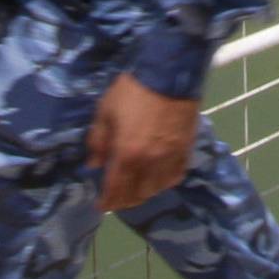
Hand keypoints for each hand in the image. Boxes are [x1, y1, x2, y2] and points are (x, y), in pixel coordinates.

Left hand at [87, 73, 199, 211]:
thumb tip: (93, 164)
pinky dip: (164, 181)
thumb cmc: (132, 90)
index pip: (114, 189)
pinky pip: (175, 176)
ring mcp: (169, 157)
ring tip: (137, 188)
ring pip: (156, 189)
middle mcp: (149, 162)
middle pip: (136, 195)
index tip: (101, 205)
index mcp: (126, 154)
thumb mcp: (105, 111)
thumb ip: (97, 141)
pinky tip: (158, 177)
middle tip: (117, 197)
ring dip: (144, 192)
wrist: (168, 73)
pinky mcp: (185, 149)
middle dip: (124, 201)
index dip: (106, 201)